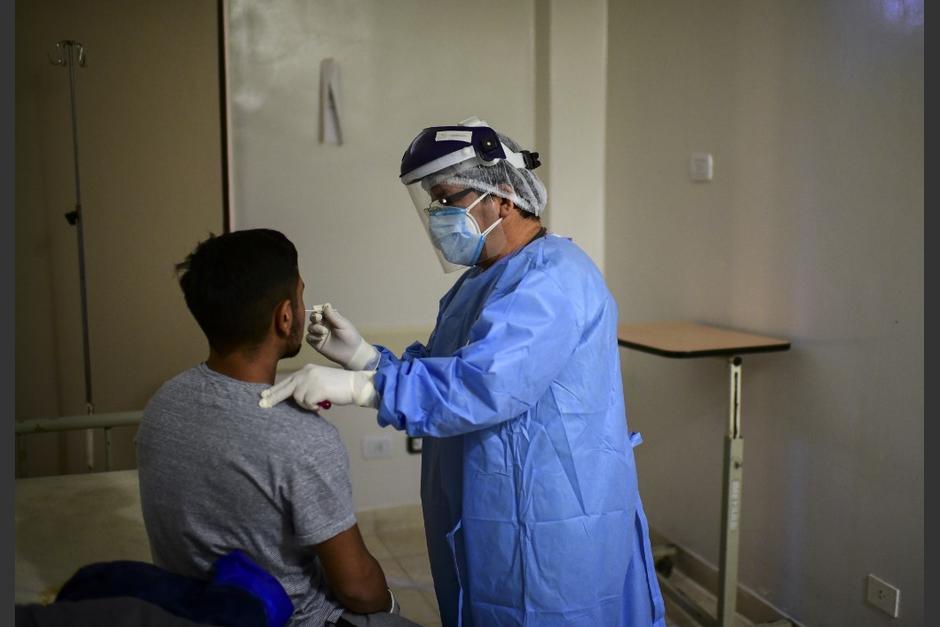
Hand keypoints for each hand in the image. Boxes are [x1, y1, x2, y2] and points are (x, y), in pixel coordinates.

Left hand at [259, 364, 377, 410]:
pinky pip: (308, 404)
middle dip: (272, 398)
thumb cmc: (338, 386)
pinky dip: (314, 407)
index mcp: (306, 370)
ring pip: (298, 399)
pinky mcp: (315, 389)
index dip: (274, 390)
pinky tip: (324, 403)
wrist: (354, 384)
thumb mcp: (319, 381)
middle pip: (284, 388)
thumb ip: (305, 386)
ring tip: (320, 401)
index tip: (263, 395)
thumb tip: (290, 397)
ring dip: (308, 404)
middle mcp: (305, 373)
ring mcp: (310, 381)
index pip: (286, 381)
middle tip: (261, 405)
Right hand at [307, 303, 378, 370]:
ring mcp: (319, 334)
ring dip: (315, 328)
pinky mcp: (316, 343)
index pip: (320, 311)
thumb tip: (326, 305)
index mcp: (330, 319)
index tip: (320, 312)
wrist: (351, 353)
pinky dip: (312, 337)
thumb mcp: (343, 324)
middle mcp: (323, 325)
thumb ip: (333, 316)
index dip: (318, 310)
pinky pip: (308, 337)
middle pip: (313, 318)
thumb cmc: (350, 336)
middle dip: (314, 317)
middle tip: (318, 319)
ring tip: (324, 332)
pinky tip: (320, 338)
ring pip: (310, 327)